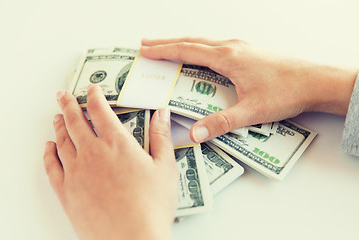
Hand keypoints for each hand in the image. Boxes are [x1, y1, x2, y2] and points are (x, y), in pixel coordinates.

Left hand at [43, 84, 177, 239]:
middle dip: (69, 104)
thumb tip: (163, 113)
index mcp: (117, 144)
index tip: (92, 88)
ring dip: (58, 124)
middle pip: (75, 121)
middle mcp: (92, 153)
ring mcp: (76, 171)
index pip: (100, 110)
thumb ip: (162, 136)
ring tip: (56, 116)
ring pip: (62, 140)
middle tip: (63, 94)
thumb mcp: (165, 167)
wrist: (133, 238)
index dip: (95, 95)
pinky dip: (48, 152)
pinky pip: (51, 166)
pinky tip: (48, 146)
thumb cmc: (152, 205)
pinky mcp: (67, 191)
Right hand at [141, 37, 357, 141]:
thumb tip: (195, 133)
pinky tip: (198, 55)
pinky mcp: (247, 53)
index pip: (187, 51)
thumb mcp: (251, 111)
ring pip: (203, 42)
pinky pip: (214, 47)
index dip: (164, 51)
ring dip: (182, 44)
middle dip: (166, 43)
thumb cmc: (286, 92)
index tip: (145, 50)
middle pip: (191, 42)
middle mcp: (232, 48)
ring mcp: (240, 48)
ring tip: (166, 47)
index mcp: (228, 58)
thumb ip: (221, 123)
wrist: (315, 81)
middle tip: (146, 44)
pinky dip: (198, 48)